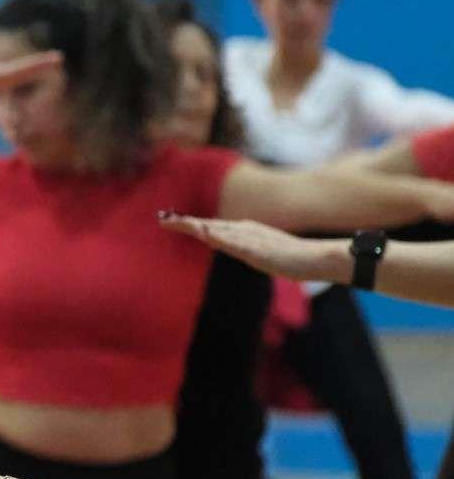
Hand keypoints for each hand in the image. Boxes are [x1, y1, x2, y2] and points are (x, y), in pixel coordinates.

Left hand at [159, 213, 348, 281]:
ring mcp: (252, 240)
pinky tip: (208, 235)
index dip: (188, 224)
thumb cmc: (290, 257)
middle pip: (209, 226)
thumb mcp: (259, 252)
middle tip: (162, 219)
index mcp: (243, 232)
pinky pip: (238, 244)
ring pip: (219, 232)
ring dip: (198, 227)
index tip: (167, 220)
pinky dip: (222, 239)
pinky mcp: (260, 251)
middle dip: (185, 223)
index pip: (210, 227)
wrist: (316, 259)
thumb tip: (226, 243)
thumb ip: (242, 246)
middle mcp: (244, 231)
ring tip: (178, 223)